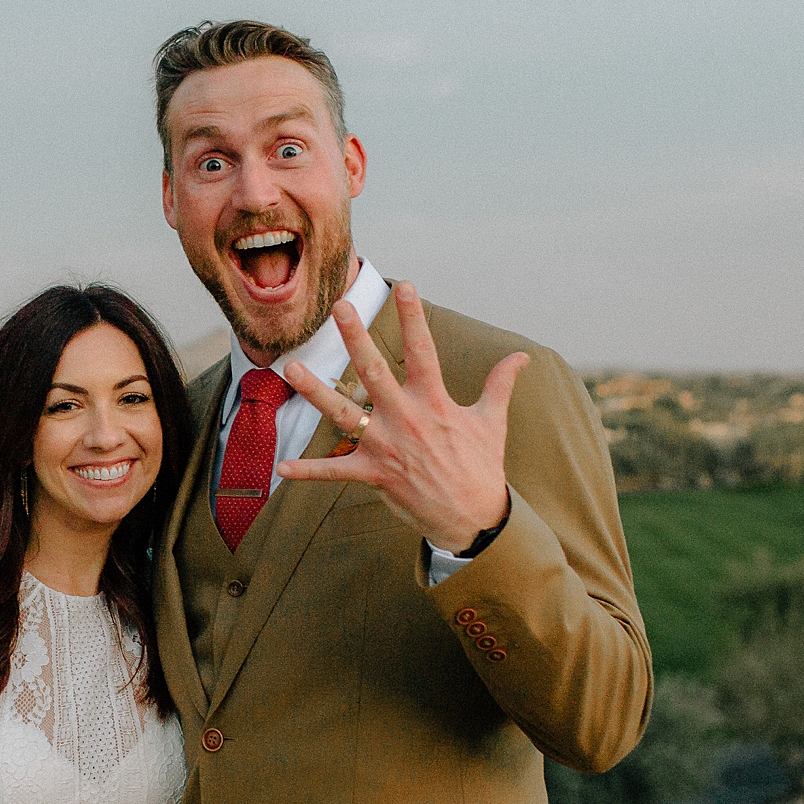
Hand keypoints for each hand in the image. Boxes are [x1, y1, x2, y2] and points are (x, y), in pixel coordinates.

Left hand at [277, 280, 526, 551]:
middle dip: (355, 338)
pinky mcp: (375, 474)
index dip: (414, 318)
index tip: (404, 287)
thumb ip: (500, 384)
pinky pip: (336, 472)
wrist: (473, 517)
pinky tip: (281, 467)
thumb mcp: (492, 421)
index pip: (423, 351)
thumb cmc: (480, 465)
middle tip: (339, 307)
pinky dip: (309, 471)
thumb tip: (521, 356)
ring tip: (290, 368)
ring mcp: (388, 446)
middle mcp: (407, 419)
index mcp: (435, 402)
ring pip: (344, 414)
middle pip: (375, 372)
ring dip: (315, 392)